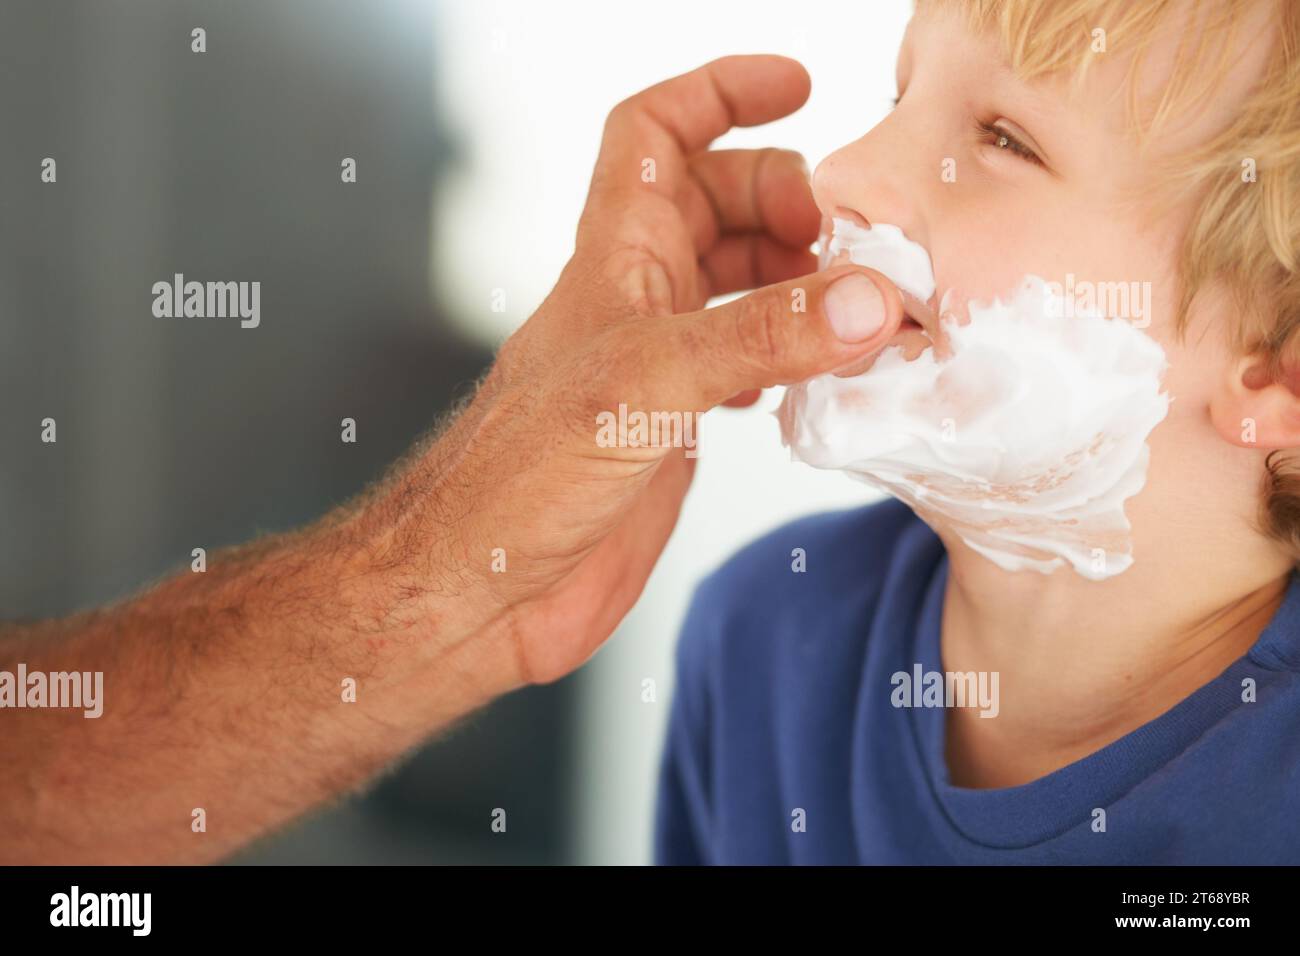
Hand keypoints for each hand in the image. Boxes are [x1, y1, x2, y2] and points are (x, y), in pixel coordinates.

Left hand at [404, 55, 904, 689]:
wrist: (477, 590)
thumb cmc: (515, 480)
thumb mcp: (642, 387)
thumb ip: (757, 340)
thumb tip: (867, 297)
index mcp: (614, 257)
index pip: (656, 132)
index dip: (720, 93)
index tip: (798, 87)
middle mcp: (636, 300)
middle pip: (718, 203)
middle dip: (788, 201)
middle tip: (848, 243)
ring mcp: (656, 364)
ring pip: (737, 284)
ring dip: (799, 280)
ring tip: (859, 307)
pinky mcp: (671, 428)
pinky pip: (744, 362)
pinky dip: (789, 354)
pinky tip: (815, 378)